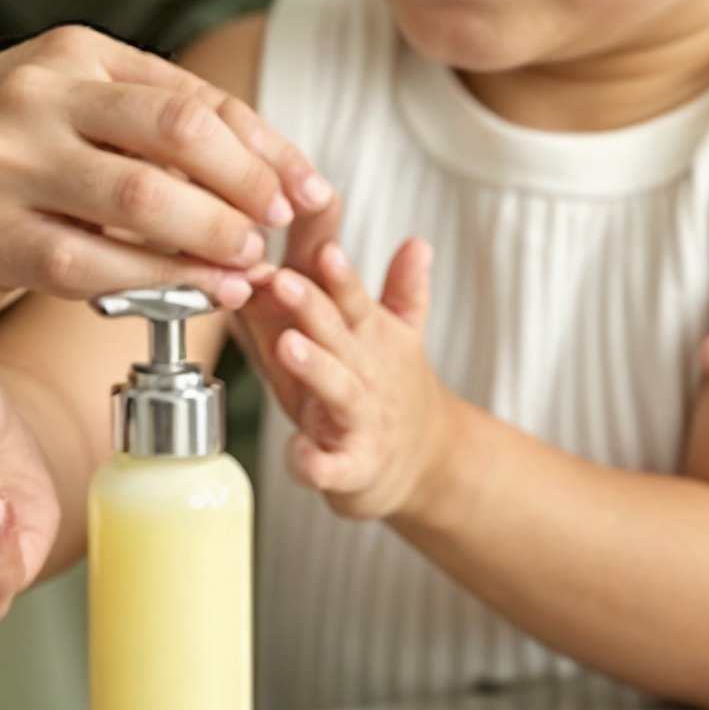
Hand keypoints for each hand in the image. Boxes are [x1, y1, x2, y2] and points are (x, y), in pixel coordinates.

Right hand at [0, 25, 335, 330]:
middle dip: (252, 184)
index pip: (195, 97)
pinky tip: (195, 294)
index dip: (266, 147)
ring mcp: (10, 165)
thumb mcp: (45, 99)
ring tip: (251, 263)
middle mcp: (43, 97)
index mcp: (72, 56)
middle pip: (183, 133)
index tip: (307, 187)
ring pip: (146, 199)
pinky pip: (92, 264)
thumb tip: (250, 161)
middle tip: (285, 225)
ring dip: (215, 236)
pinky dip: (158, 282)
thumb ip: (130, 118)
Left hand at [240, 237, 444, 520]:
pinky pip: (331, 467)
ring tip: (288, 346)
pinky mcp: (352, 468)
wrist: (425, 463)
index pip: (355, 301)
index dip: (340, 276)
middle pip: (339, 337)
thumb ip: (403, 290)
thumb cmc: (388, 390)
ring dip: (315, 369)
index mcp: (369, 339)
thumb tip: (418, 242)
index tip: (324, 248)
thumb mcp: (396, 338)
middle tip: (282, 281)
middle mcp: (367, 375)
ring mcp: (361, 422)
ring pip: (338, 392)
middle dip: (312, 308)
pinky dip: (314, 462)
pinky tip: (296, 450)